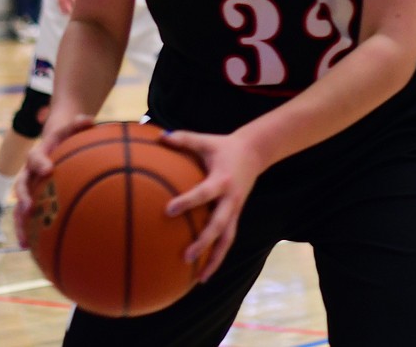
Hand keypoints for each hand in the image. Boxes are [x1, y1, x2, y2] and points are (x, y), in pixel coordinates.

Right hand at [13, 114, 94, 247]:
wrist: (55, 145)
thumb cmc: (67, 139)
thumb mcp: (72, 129)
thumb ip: (79, 124)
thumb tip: (89, 119)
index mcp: (39, 155)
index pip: (35, 157)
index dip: (40, 162)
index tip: (48, 168)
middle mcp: (30, 173)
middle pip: (21, 185)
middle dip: (24, 197)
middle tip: (28, 207)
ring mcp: (29, 189)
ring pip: (20, 207)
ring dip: (21, 223)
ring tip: (24, 240)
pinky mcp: (33, 202)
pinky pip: (28, 218)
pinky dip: (27, 231)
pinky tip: (31, 248)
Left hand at [160, 129, 265, 281]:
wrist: (256, 152)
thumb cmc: (225, 146)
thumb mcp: (206, 141)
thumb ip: (184, 139)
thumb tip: (159, 136)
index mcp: (222, 181)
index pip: (204, 194)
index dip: (188, 201)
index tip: (169, 210)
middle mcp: (231, 199)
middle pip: (219, 225)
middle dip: (204, 242)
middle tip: (186, 256)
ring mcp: (235, 210)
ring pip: (227, 239)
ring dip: (215, 259)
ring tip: (200, 279)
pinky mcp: (235, 215)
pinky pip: (227, 239)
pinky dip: (218, 256)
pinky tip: (205, 273)